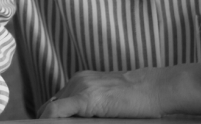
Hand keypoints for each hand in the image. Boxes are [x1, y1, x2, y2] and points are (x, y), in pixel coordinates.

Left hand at [38, 64, 200, 118]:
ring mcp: (80, 88)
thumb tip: (71, 119)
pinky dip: (48, 120)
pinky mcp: (86, 98)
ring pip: (51, 109)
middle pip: (50, 106)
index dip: (48, 118)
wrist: (153, 88)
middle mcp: (76, 81)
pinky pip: (56, 111)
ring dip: (51, 122)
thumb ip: (88, 106)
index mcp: (80, 81)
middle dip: (47, 121)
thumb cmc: (136, 98)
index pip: (55, 102)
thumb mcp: (106, 98)